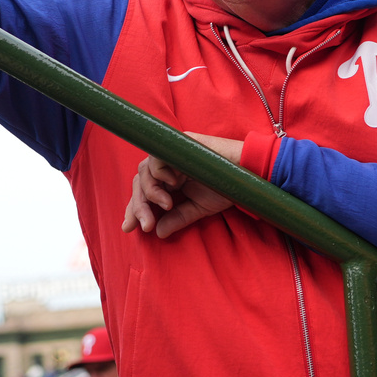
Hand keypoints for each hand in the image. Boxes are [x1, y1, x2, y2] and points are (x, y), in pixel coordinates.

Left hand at [122, 132, 242, 237]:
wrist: (247, 172)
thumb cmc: (226, 186)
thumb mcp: (199, 208)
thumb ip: (178, 218)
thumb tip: (158, 233)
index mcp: (169, 177)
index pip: (143, 191)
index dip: (135, 208)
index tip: (129, 228)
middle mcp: (167, 164)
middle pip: (140, 182)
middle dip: (139, 206)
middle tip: (145, 226)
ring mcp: (172, 152)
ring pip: (144, 171)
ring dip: (150, 192)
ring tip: (165, 206)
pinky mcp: (179, 143)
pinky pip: (157, 157)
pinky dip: (159, 173)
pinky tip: (172, 186)